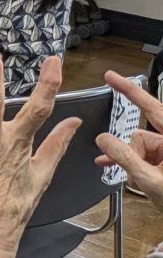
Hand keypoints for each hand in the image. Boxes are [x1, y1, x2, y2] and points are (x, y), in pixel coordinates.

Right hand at [98, 71, 162, 214]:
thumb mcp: (152, 181)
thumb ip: (126, 158)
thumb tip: (104, 140)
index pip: (152, 107)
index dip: (130, 90)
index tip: (112, 77)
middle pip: (140, 136)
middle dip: (128, 152)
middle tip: (128, 171)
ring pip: (139, 149)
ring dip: (131, 165)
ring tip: (135, 181)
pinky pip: (143, 158)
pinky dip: (133, 166)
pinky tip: (123, 173)